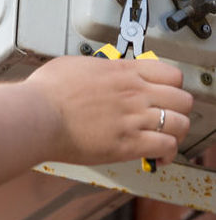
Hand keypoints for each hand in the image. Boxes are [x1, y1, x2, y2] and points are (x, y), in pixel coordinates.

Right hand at [24, 56, 192, 165]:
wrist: (38, 113)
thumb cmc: (48, 90)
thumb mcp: (74, 64)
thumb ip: (97, 67)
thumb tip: (100, 70)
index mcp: (122, 72)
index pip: (171, 73)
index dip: (172, 84)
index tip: (166, 91)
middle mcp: (133, 93)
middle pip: (182, 98)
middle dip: (178, 108)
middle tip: (167, 114)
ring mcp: (133, 118)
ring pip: (180, 123)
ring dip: (176, 131)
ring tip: (166, 136)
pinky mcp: (128, 143)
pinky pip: (166, 146)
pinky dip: (167, 153)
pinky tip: (159, 156)